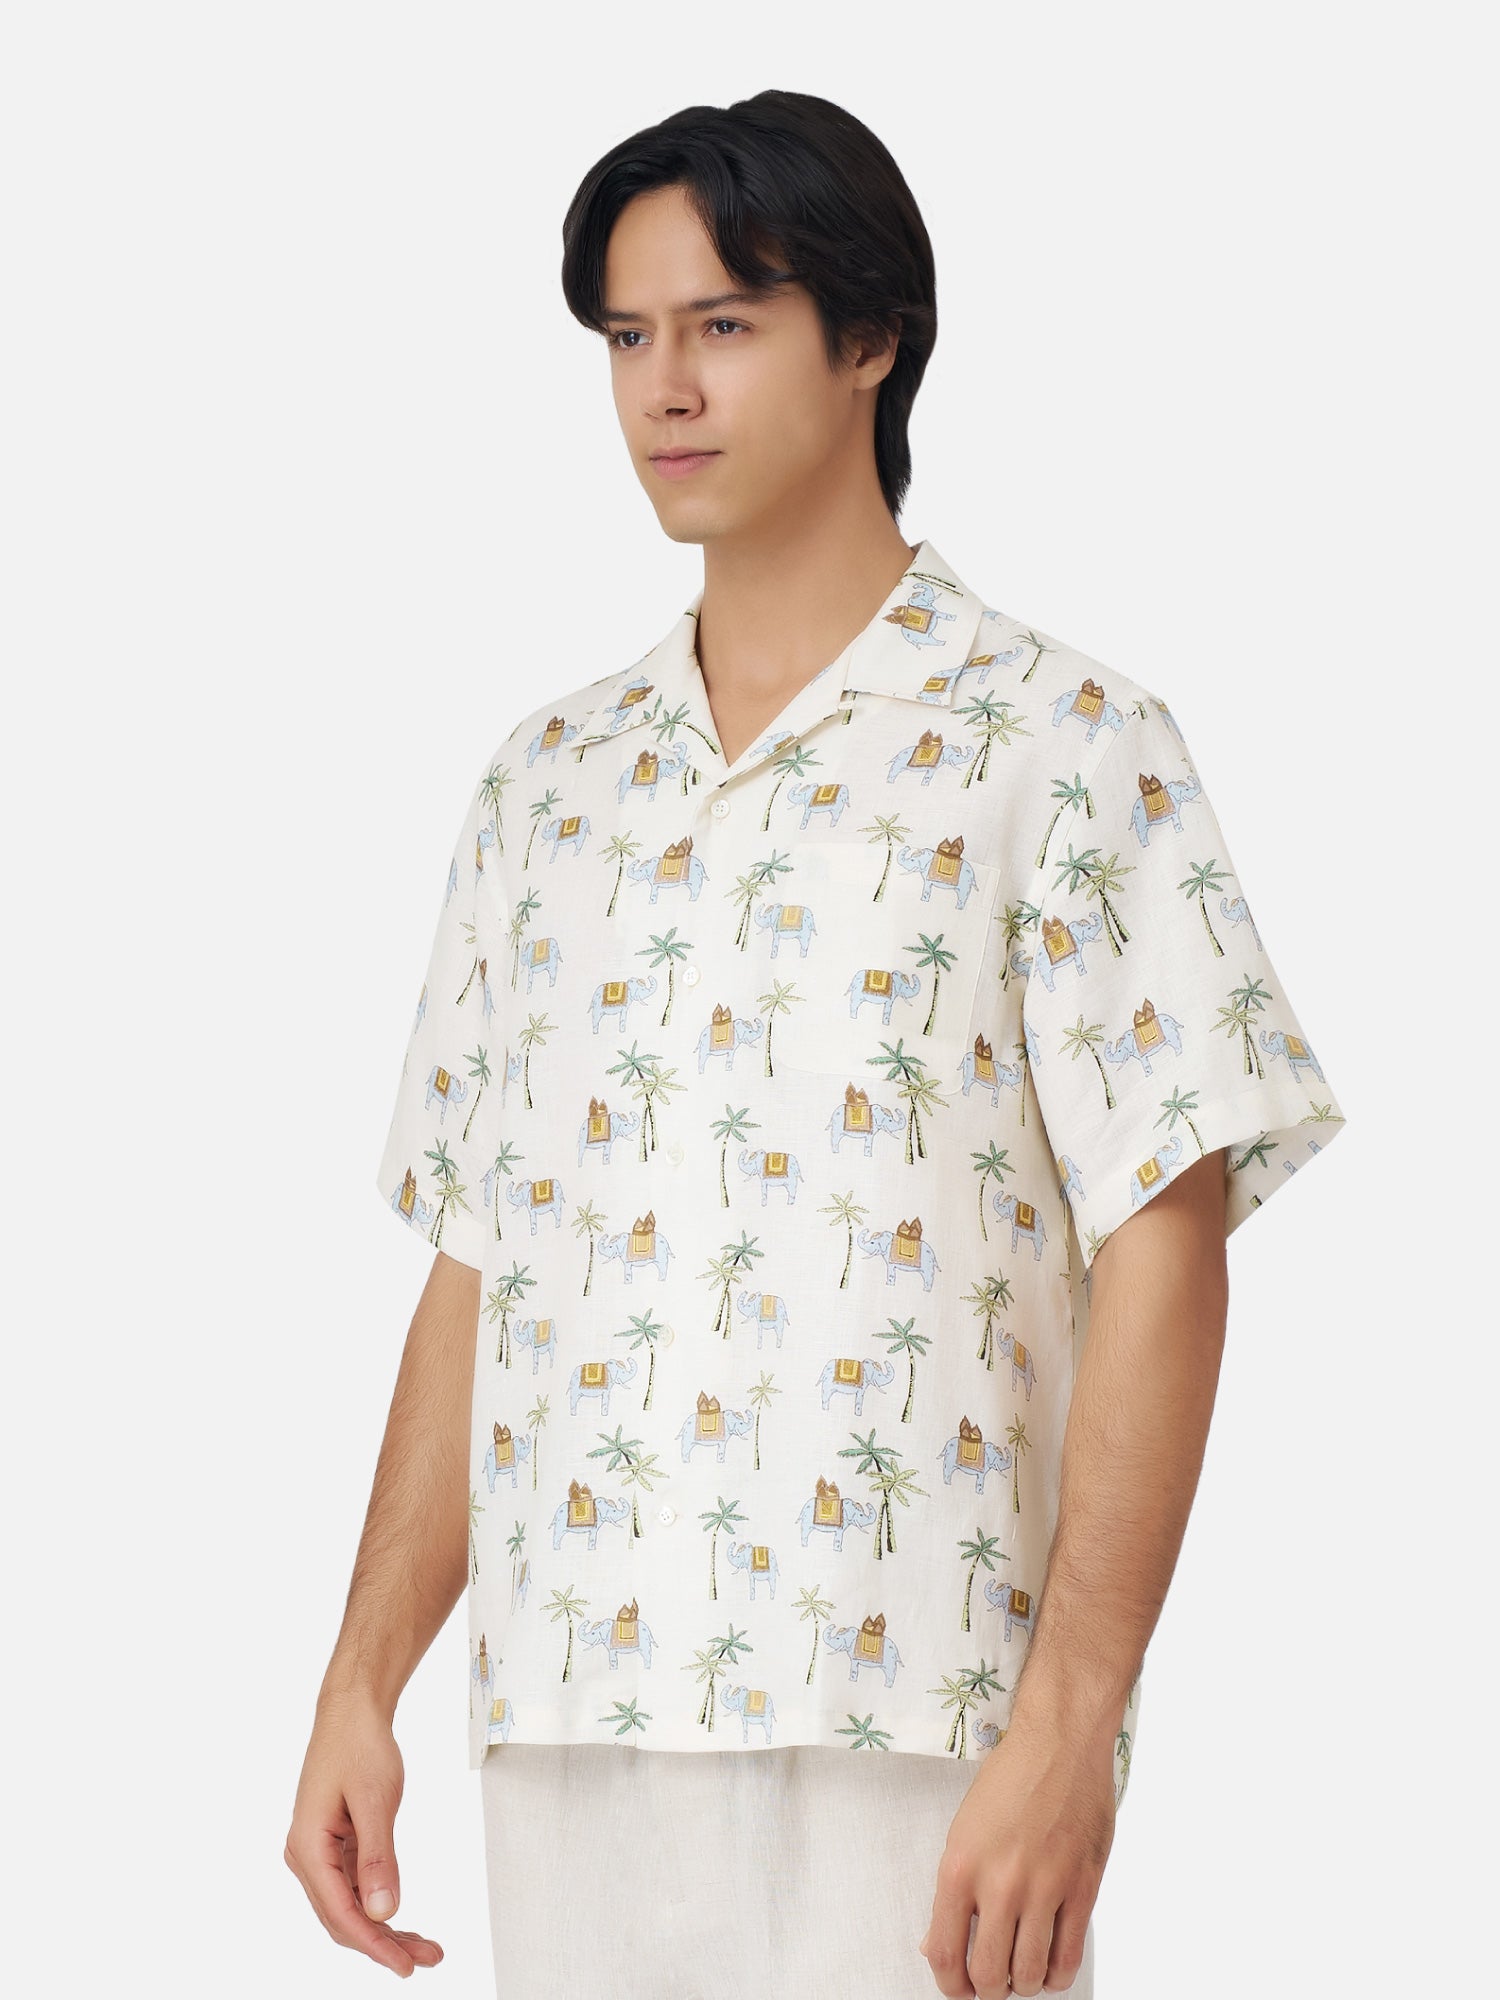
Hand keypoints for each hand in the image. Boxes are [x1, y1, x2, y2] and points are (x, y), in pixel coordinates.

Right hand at [284, 1690, 443, 1978]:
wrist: (351, 1711)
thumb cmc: (358, 1744)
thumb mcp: (375, 1800)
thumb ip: (378, 1858)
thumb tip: (383, 1911)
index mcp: (308, 1847)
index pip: (341, 1913)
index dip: (374, 1945)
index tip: (404, 1966)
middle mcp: (306, 1855)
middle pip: (343, 1918)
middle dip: (383, 1943)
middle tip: (426, 1958)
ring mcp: (318, 1852)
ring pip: (349, 1906)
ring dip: (383, 1928)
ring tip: (424, 1946)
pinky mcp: (333, 1845)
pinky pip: (353, 1886)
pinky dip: (378, 1903)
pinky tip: (401, 1917)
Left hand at [918, 1706, 1115, 1996]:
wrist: (1060, 1742)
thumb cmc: (1011, 1779)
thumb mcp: (963, 1829)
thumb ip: (955, 1890)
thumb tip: (938, 1944)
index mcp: (959, 1867)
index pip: (945, 1954)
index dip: (951, 1986)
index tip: (959, 1989)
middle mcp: (1000, 1883)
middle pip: (990, 1976)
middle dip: (990, 1989)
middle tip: (994, 1981)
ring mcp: (1044, 1888)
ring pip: (1031, 1974)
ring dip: (1025, 1983)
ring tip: (1023, 1970)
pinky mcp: (1083, 1888)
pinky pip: (1069, 1957)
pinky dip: (1058, 1974)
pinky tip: (1051, 1965)